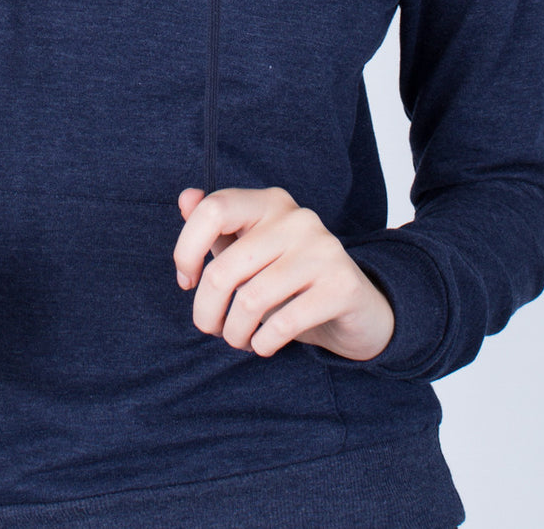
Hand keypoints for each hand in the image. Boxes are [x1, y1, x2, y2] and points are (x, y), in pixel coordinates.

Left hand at [173, 187, 394, 361]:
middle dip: (207, 308)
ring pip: (250, 300)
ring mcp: (322, 249)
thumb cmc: (289, 278)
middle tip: (210, 327)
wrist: (357, 308)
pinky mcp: (341, 286)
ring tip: (237, 339)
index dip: (187, 249)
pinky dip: (263, 342)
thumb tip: (185, 197)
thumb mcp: (248, 249)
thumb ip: (215, 226)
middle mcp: (297, 218)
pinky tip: (263, 345)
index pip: (213, 210)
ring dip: (234, 332)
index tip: (187, 280)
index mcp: (269, 202)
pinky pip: (283, 323)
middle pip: (225, 267)